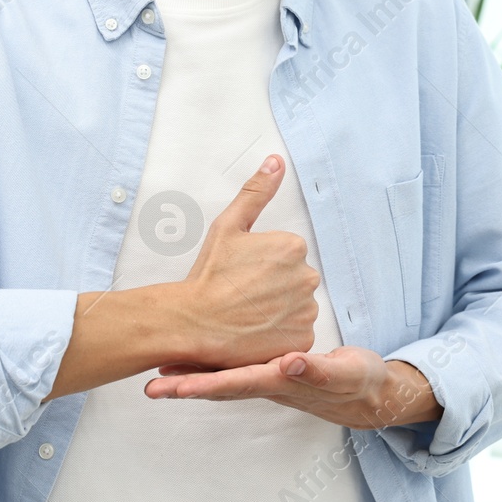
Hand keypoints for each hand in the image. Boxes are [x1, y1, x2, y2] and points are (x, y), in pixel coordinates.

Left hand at [143, 345, 441, 429]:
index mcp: (282, 382)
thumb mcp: (344, 372)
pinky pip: (234, 365)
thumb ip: (318, 368)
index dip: (204, 384)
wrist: (368, 391)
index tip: (175, 387)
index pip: (236, 383)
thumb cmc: (358, 381)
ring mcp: (266, 376)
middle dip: (184, 385)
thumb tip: (288, 362)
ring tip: (157, 369)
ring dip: (190, 375)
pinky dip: (211, 362)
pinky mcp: (269, 366)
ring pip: (222, 376)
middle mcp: (267, 381)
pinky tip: (195, 351)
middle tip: (149, 386)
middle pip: (219, 385)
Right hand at [176, 155, 319, 367]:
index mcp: (293, 246)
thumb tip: (276, 162)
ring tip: (248, 316)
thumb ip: (256, 192)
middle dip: (274, 289)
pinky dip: (280, 335)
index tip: (243, 274)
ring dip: (279, 312)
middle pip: (295, 281)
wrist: (193, 321)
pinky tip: (257, 332)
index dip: (262, 266)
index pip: (287, 256)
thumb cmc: (208, 276)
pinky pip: (296, 334)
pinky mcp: (301, 340)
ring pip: (297, 308)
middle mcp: (307, 277)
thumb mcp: (229, 225)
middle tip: (243, 296)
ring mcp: (306, 311)